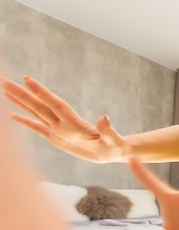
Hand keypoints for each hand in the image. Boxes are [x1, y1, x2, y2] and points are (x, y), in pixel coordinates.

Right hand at [1, 76, 127, 162]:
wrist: (114, 151)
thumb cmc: (116, 147)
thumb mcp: (114, 141)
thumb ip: (109, 131)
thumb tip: (105, 117)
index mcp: (75, 123)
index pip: (55, 104)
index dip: (42, 92)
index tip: (26, 79)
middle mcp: (64, 123)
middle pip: (39, 105)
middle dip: (21, 93)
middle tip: (3, 79)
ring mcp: (59, 129)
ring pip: (35, 112)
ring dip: (20, 101)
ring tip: (4, 88)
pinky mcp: (57, 138)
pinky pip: (37, 128)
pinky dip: (24, 121)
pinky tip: (11, 115)